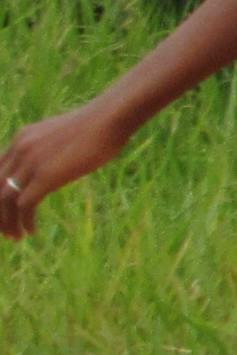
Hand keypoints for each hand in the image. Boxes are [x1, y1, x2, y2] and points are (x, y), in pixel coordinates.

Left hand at [0, 103, 132, 239]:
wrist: (108, 119)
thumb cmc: (97, 126)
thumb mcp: (64, 136)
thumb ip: (51, 149)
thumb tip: (58, 162)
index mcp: (22, 139)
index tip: (5, 211)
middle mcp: (20, 149)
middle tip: (5, 229)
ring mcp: (31, 162)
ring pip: (4, 199)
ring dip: (7, 221)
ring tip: (15, 236)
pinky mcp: (46, 176)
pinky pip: (25, 204)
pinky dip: (24, 221)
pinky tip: (31, 231)